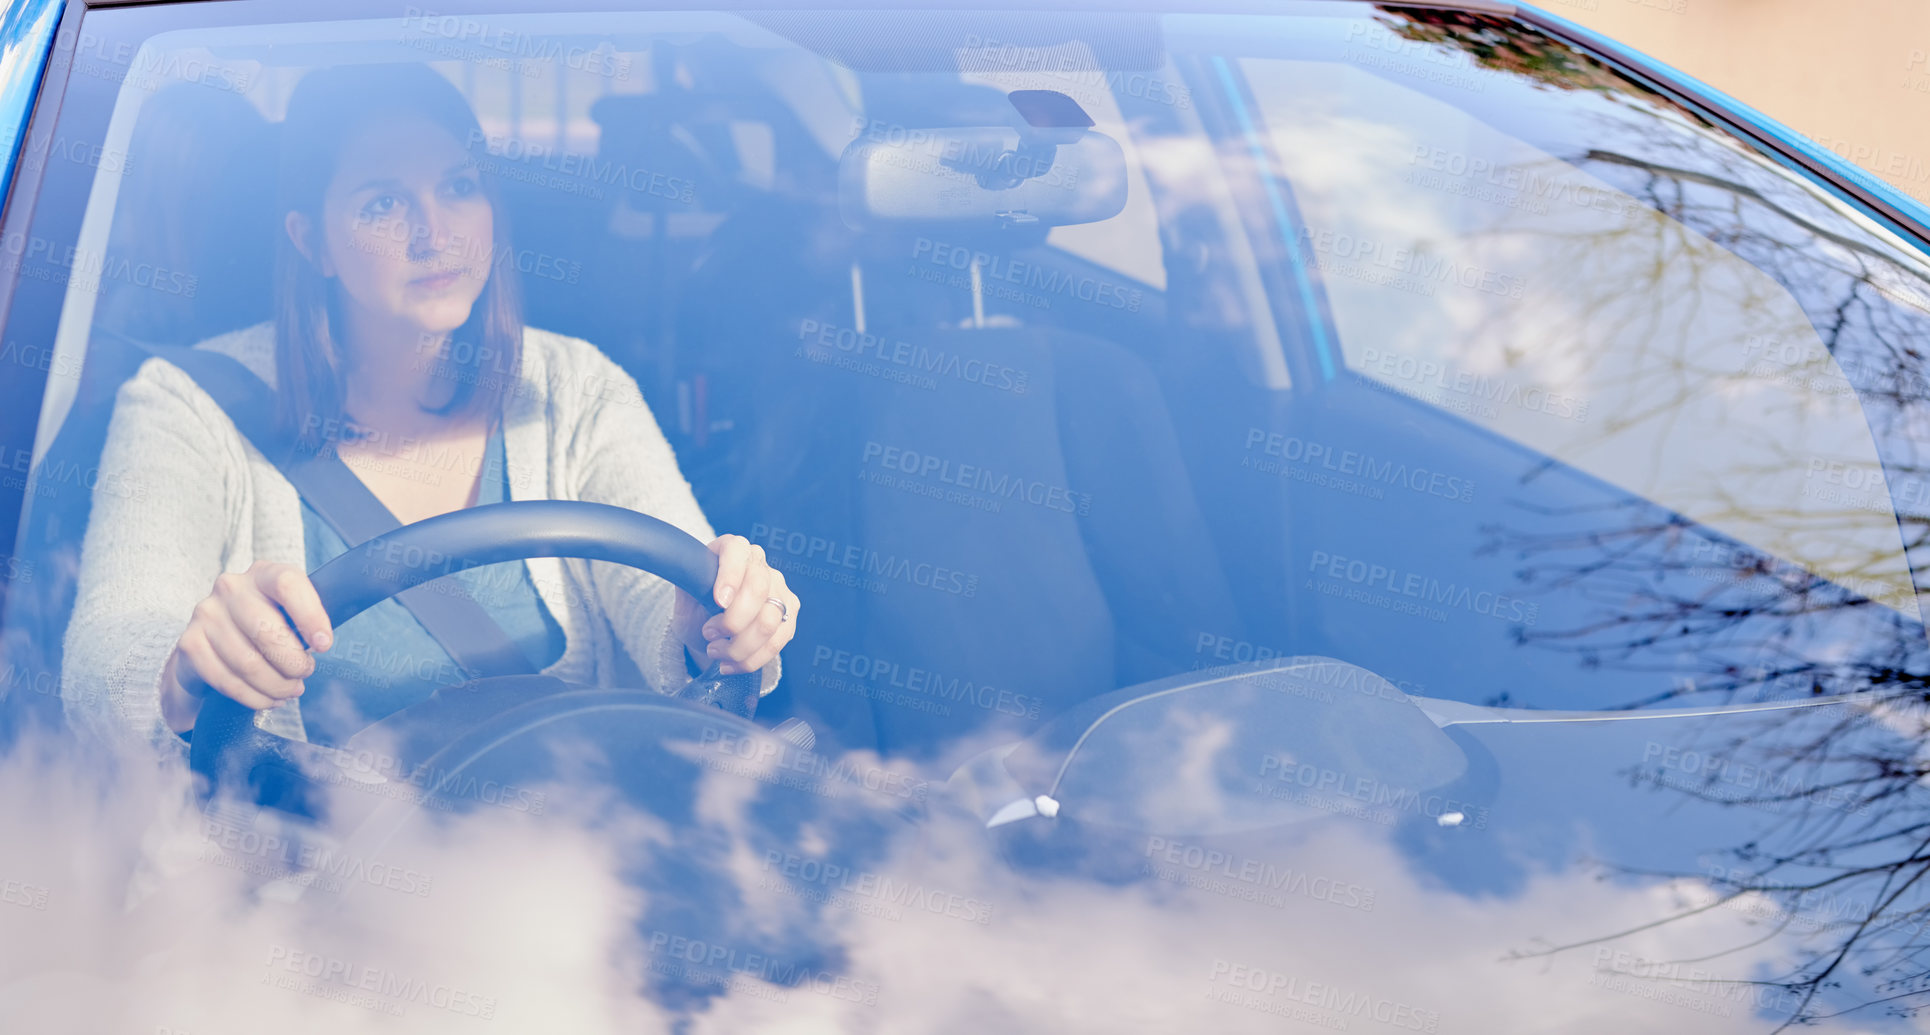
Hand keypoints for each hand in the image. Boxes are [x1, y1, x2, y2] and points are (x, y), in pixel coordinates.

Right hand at [159, 561, 333, 732]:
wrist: (216, 640)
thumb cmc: (267, 624)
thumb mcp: (290, 611)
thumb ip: (307, 619)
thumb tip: (321, 642)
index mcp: (263, 573)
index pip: (288, 584)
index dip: (310, 616)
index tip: (324, 645)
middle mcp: (230, 588)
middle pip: (268, 632)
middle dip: (294, 664)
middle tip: (304, 673)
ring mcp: (206, 615)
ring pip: (249, 664)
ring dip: (277, 686)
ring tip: (290, 690)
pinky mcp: (190, 644)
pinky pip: (228, 681)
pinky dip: (254, 697)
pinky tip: (268, 698)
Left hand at [674, 534, 797, 676]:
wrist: (706, 627)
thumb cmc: (695, 604)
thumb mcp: (684, 590)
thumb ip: (689, 580)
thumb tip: (692, 578)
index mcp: (733, 548)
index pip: (737, 551)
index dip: (730, 576)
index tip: (718, 602)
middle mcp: (760, 565)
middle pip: (759, 590)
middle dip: (733, 621)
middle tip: (709, 635)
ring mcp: (779, 590)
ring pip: (769, 621)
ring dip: (739, 646)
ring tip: (716, 652)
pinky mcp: (788, 616)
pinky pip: (776, 642)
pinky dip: (751, 659)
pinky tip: (731, 664)